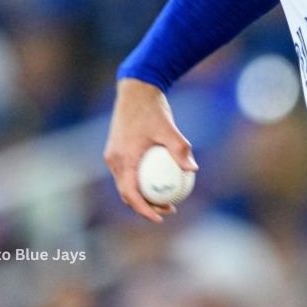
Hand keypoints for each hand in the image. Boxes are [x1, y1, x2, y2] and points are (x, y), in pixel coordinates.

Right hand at [103, 78, 197, 222]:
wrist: (135, 89)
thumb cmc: (152, 108)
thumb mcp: (168, 128)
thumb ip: (180, 149)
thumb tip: (192, 169)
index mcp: (123, 159)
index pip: (131, 194)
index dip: (144, 210)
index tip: (161, 217)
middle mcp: (114, 160)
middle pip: (127, 193)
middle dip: (145, 207)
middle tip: (168, 210)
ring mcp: (113, 155)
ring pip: (126, 184)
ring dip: (143, 195)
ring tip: (165, 199)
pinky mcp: (116, 150)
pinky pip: (127, 173)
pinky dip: (140, 181)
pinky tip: (160, 179)